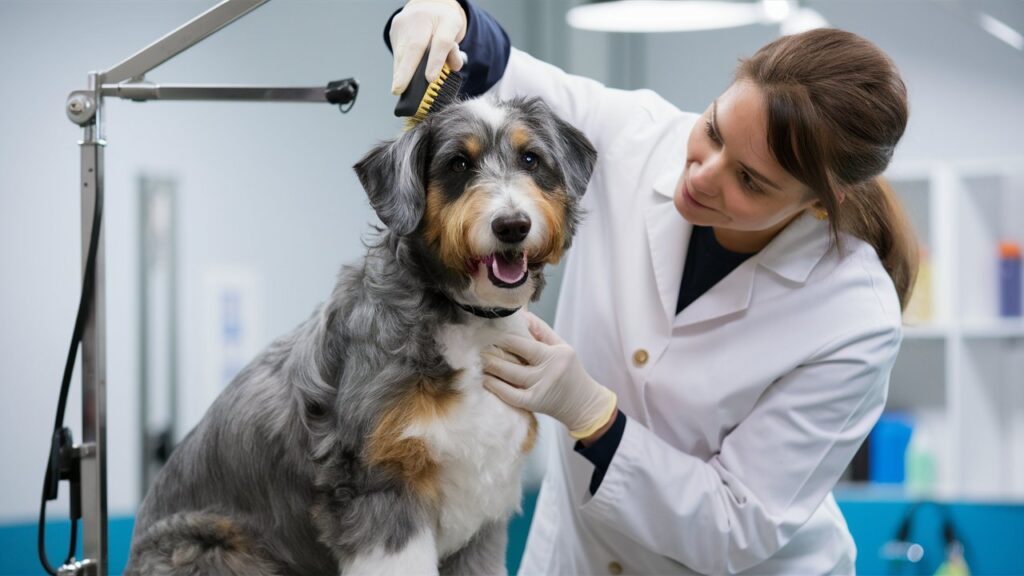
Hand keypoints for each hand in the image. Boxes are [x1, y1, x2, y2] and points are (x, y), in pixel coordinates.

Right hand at [389, 0, 467, 94]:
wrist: (427, 5)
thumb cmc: (442, 22)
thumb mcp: (455, 34)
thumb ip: (455, 52)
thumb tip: (454, 67)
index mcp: (445, 19)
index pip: (442, 41)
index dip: (436, 60)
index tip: (430, 78)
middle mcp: (422, 19)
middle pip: (414, 46)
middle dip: (406, 70)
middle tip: (399, 88)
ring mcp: (405, 23)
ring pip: (401, 51)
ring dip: (399, 72)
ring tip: (398, 88)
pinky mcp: (395, 30)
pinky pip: (396, 51)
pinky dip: (398, 66)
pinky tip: (398, 78)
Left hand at [482, 313, 616, 438]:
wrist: (582, 403)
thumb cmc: (570, 370)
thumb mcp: (561, 346)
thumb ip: (541, 330)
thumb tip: (521, 314)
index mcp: (556, 355)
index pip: (525, 345)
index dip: (505, 339)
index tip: (490, 333)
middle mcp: (548, 372)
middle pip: (515, 362)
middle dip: (494, 355)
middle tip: (479, 348)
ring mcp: (540, 389)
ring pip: (511, 377)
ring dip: (492, 369)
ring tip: (480, 361)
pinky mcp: (534, 403)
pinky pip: (512, 396)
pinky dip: (498, 388)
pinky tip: (487, 380)